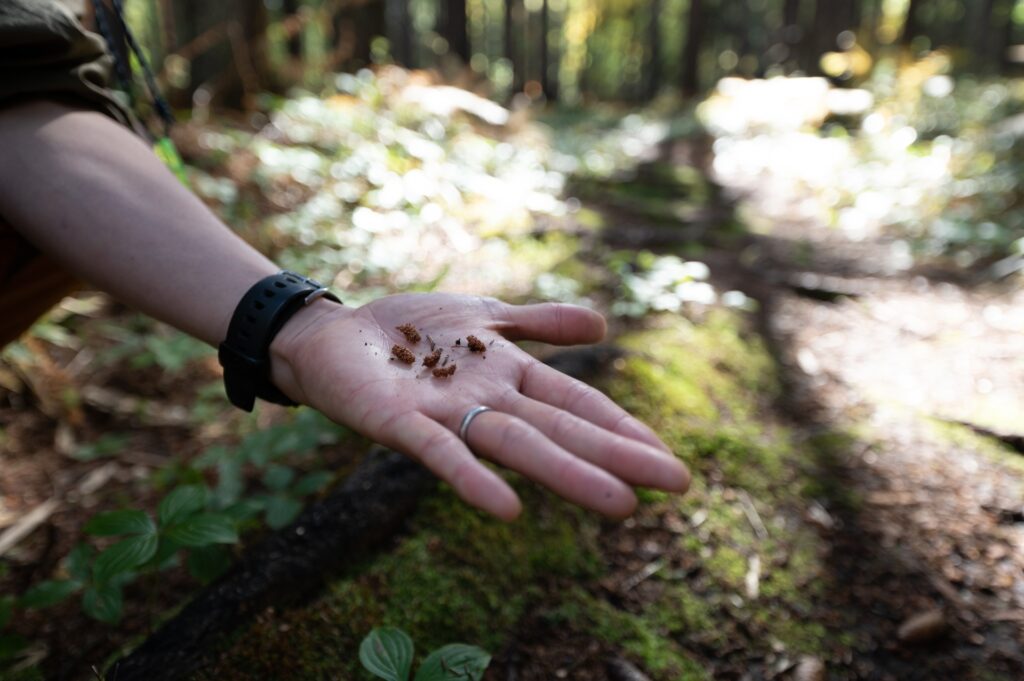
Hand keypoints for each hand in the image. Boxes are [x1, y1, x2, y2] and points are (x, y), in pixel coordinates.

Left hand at [270, 293, 688, 519]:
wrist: (331, 335)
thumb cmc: (408, 330)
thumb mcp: (483, 314)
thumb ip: (539, 323)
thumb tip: (604, 327)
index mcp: (510, 375)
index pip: (578, 404)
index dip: (622, 428)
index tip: (670, 459)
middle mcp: (487, 401)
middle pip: (560, 429)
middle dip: (617, 456)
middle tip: (676, 486)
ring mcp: (447, 414)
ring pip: (516, 444)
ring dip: (567, 474)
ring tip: (621, 504)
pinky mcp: (400, 421)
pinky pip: (440, 452)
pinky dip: (472, 479)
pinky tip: (509, 511)